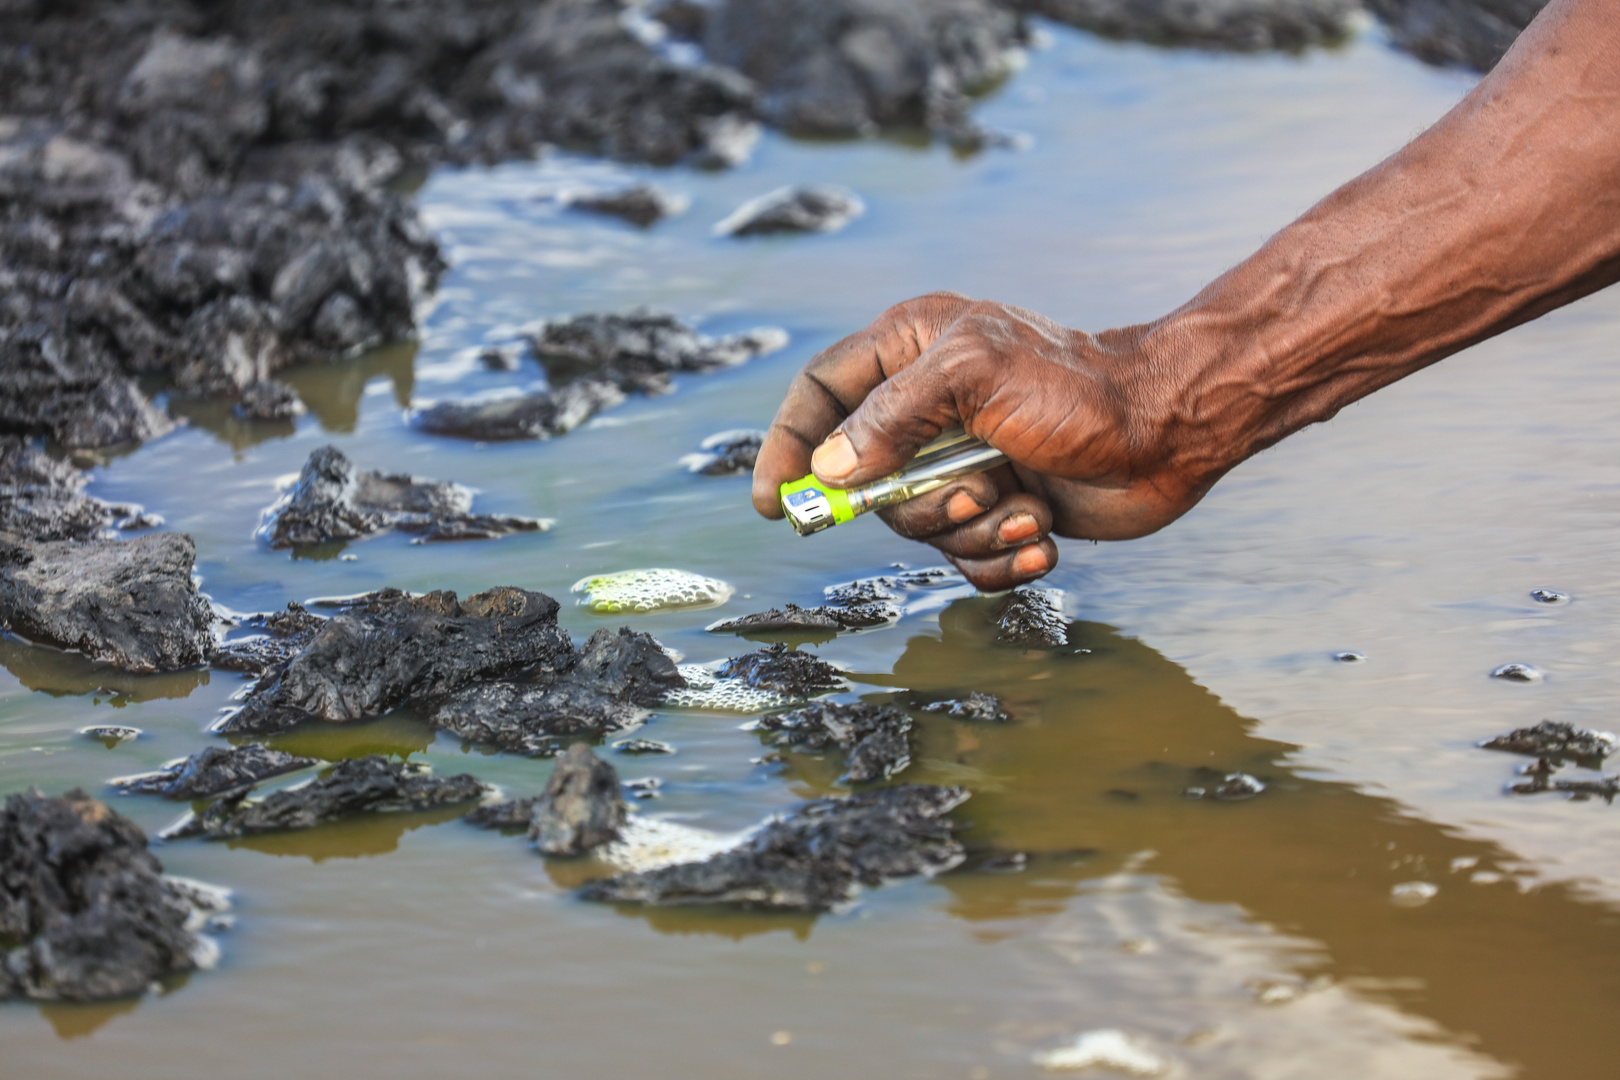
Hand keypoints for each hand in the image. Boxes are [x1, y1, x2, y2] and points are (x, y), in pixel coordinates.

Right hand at [751, 292, 1226, 589]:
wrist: (1168, 432)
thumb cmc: (1078, 388)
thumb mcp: (974, 375)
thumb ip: (892, 418)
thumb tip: (830, 472)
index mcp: (910, 352)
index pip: (820, 395)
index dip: (789, 447)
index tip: (775, 501)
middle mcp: (926, 410)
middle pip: (865, 484)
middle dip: (920, 505)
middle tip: (974, 490)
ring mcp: (961, 463)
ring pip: (917, 529)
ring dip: (974, 531)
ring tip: (1026, 506)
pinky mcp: (996, 509)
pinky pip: (964, 561)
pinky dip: (1002, 558)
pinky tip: (1043, 531)